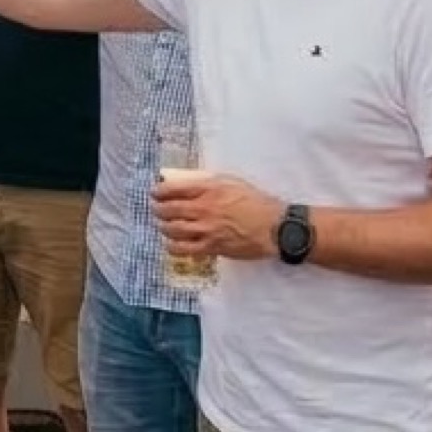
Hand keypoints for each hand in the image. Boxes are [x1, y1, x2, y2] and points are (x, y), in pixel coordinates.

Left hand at [150, 171, 279, 261]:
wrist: (276, 227)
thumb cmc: (256, 202)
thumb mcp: (231, 182)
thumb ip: (207, 182)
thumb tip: (184, 182)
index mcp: (208, 189)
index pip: (171, 188)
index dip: (158, 191)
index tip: (155, 193)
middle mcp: (203, 208)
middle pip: (168, 209)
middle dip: (157, 209)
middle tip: (156, 209)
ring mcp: (206, 229)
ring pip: (171, 229)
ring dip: (163, 226)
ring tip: (164, 225)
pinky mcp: (211, 247)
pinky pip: (183, 249)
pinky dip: (172, 246)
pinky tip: (172, 243)